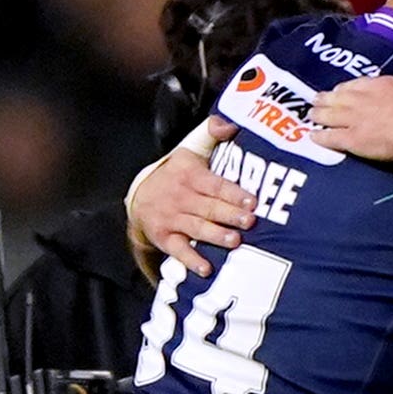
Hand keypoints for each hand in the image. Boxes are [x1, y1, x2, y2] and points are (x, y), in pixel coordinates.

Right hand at [129, 118, 252, 275]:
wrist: (140, 197)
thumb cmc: (176, 174)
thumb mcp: (189, 149)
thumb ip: (210, 133)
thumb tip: (230, 124)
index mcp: (190, 175)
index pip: (215, 185)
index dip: (234, 193)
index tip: (252, 201)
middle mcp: (181, 197)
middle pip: (209, 207)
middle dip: (229, 214)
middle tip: (250, 222)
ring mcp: (172, 219)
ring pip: (196, 228)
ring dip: (215, 235)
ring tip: (234, 242)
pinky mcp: (165, 238)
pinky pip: (178, 250)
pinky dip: (191, 260)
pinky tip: (206, 269)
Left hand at [309, 69, 392, 162]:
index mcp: (382, 84)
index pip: (358, 84)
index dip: (347, 88)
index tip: (340, 90)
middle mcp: (363, 98)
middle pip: (338, 97)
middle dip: (327, 99)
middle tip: (316, 100)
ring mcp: (355, 118)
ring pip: (330, 115)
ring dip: (319, 115)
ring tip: (311, 115)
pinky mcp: (352, 138)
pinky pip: (331, 137)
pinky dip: (320, 137)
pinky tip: (312, 137)